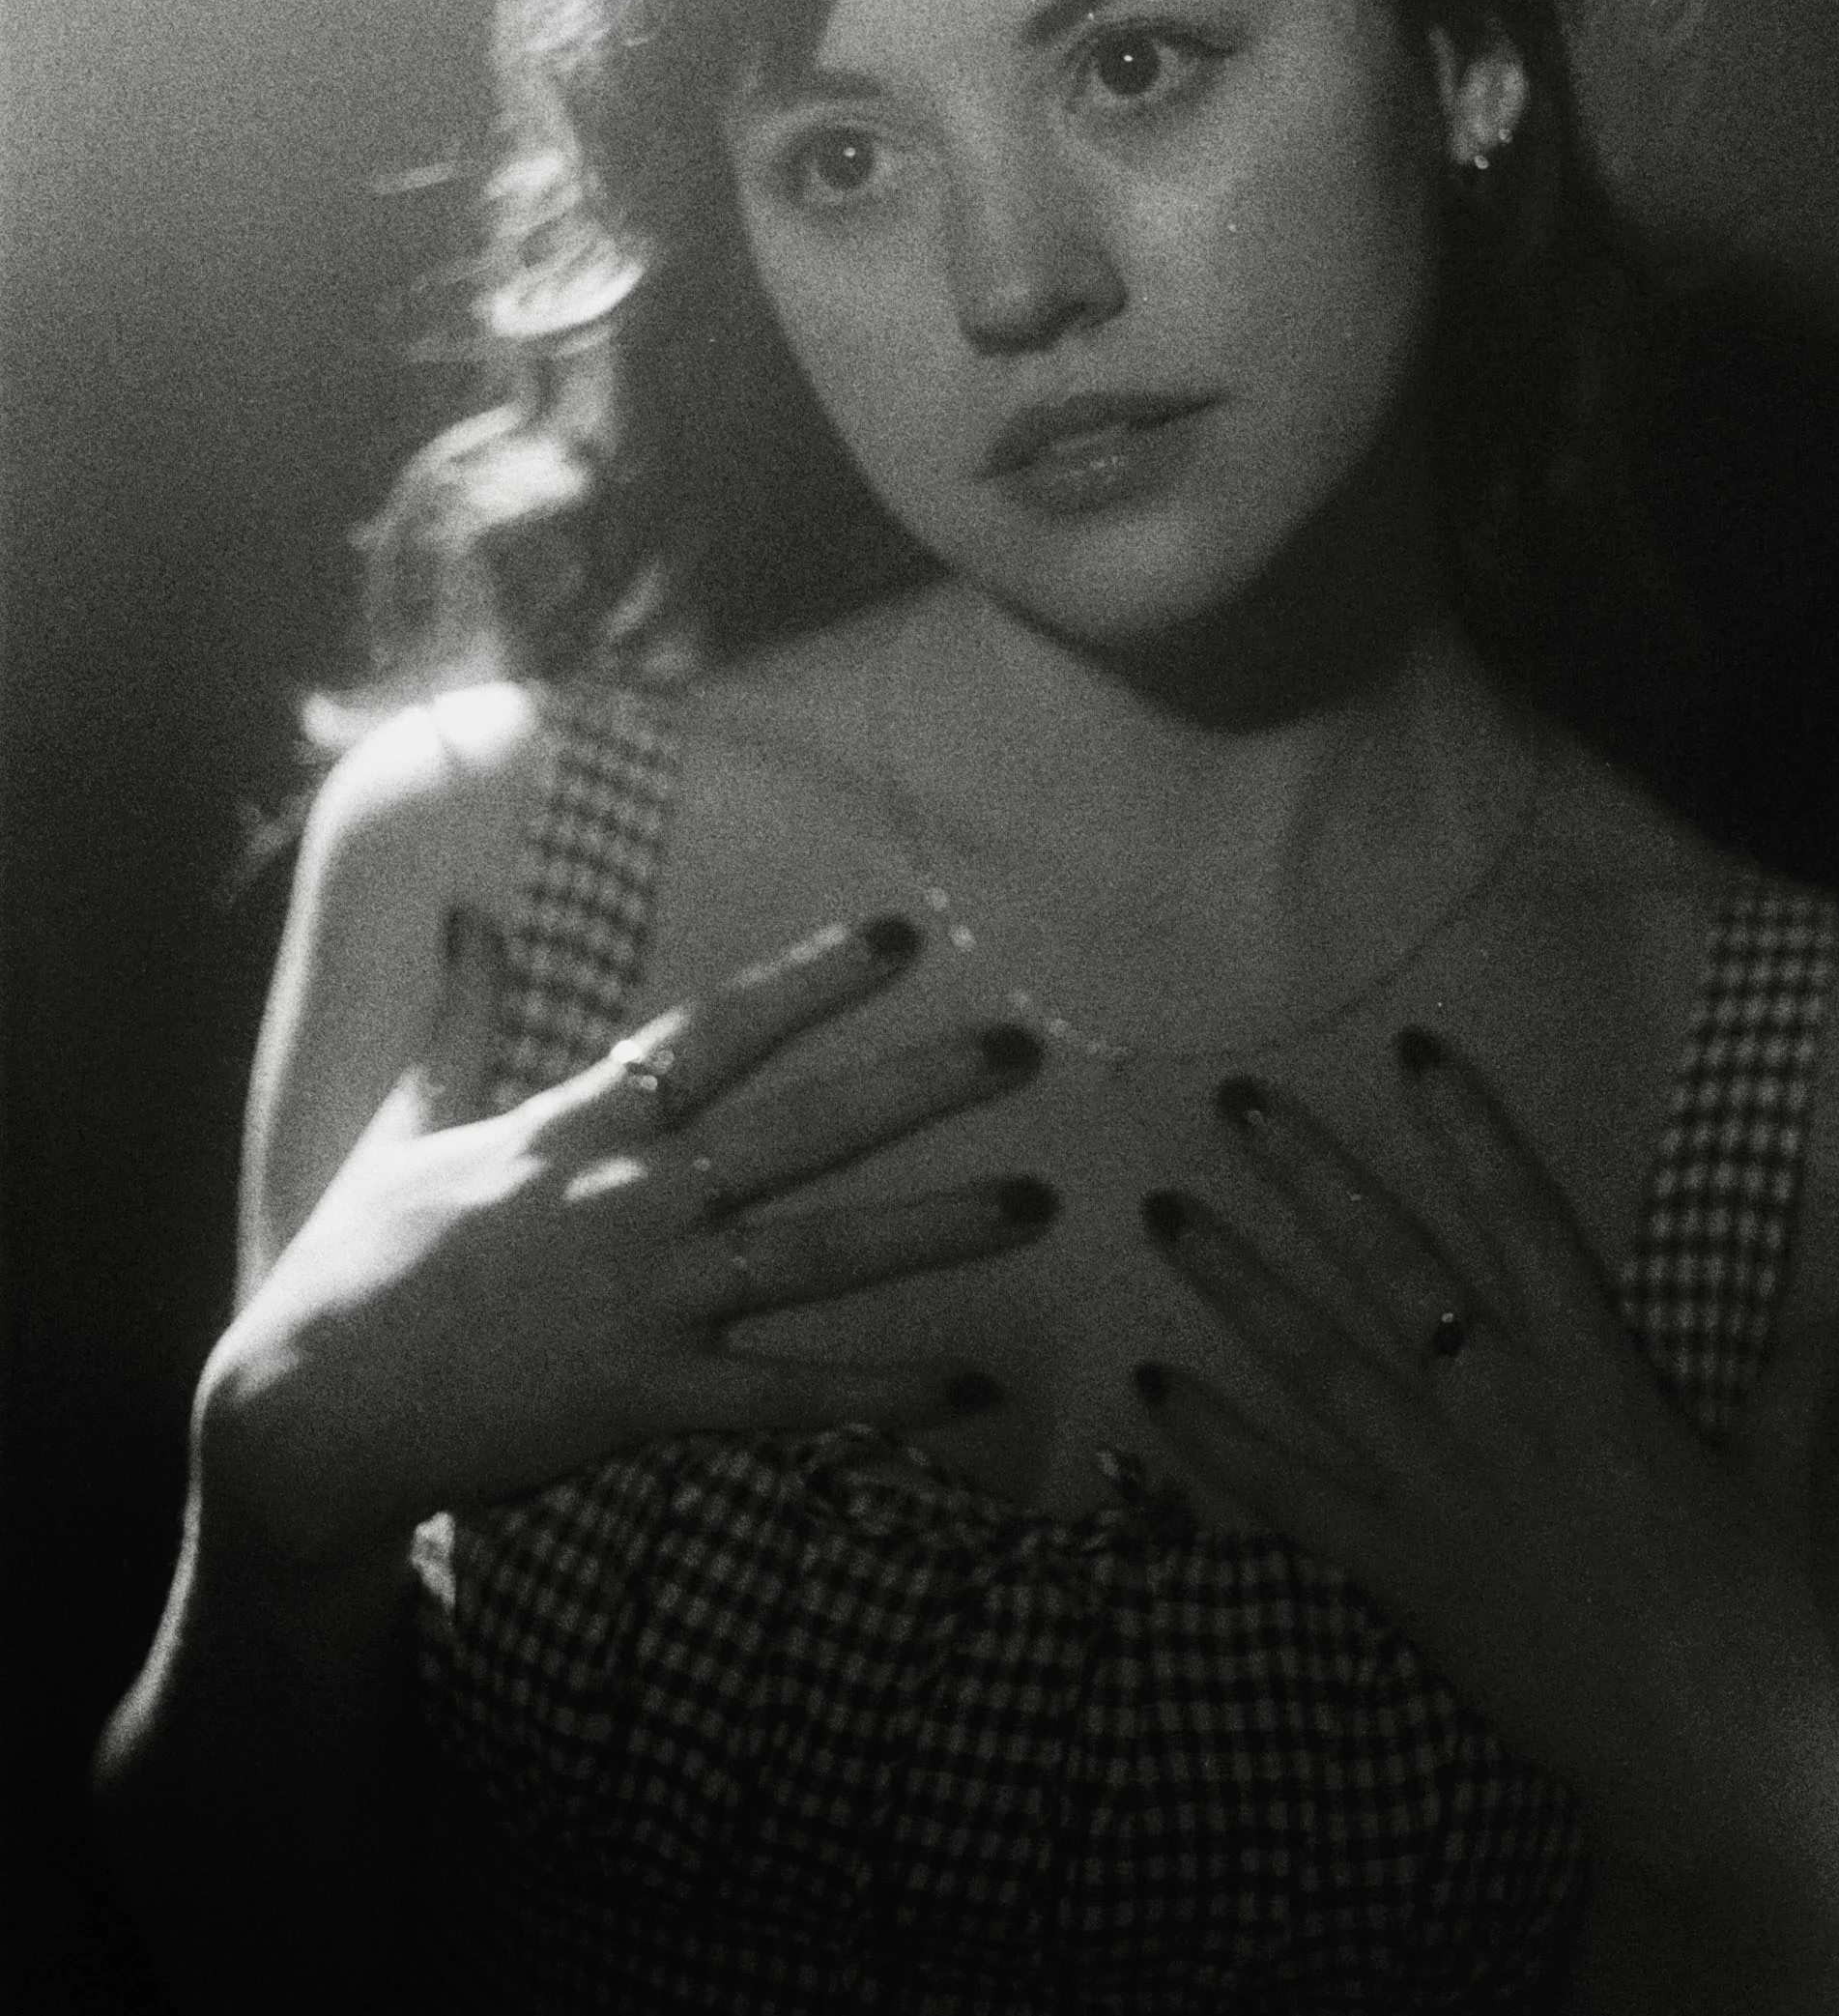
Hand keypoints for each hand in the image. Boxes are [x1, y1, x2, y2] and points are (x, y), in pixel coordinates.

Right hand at [200, 910, 1052, 1565]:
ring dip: (935, 1232)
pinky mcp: (647, 1401)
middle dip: (917, 1085)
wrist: (308, 1415)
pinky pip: (788, 1397)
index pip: (715, 1031)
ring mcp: (646, 1305)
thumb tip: (466, 917)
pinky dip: (882, 1392)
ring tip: (1037, 1205)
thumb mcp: (408, 1125)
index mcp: (576, 1128)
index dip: (812, 979)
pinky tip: (971, 1382)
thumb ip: (460, 1021)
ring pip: (818, 1258)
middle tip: (1023, 1049)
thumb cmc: (356, 1264)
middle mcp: (629, 1203)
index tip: (900, 935)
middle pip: (800, 1131)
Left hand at [1130, 1031, 1838, 1909]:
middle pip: (1388, 1264)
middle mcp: (1497, 1407)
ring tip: (1163, 1211)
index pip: (1522, 1217)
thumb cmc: (1750, 1623)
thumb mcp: (1782, 1491)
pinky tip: (1149, 1385)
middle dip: (1309, 1177)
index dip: (1468, 1129)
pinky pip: (1286, 1491)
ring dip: (1235, 1281)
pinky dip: (1214, 1438)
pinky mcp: (1392, 1567)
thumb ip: (1797, 1391)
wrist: (1707, 1769)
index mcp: (1591, 1373)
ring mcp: (1433, 1486)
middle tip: (1237, 1101)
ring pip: (1313, 1358)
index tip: (1414, 1051)